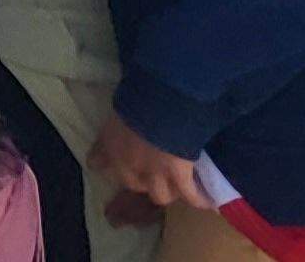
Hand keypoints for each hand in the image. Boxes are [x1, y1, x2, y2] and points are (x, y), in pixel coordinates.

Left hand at [90, 114, 211, 212]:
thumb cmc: (136, 102)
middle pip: (133, 185)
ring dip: (168, 192)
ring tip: (178, 189)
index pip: (98, 165)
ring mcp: (155, 174)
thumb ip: (112, 128)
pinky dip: (198, 199)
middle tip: (154, 175)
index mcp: (109, 147)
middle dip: (143, 181)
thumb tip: (112, 133)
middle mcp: (129, 166)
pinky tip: (206, 203)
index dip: (108, 165)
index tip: (114, 165)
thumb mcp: (115, 114)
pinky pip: (190, 194)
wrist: (160, 106)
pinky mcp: (179, 176)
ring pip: (160, 196)